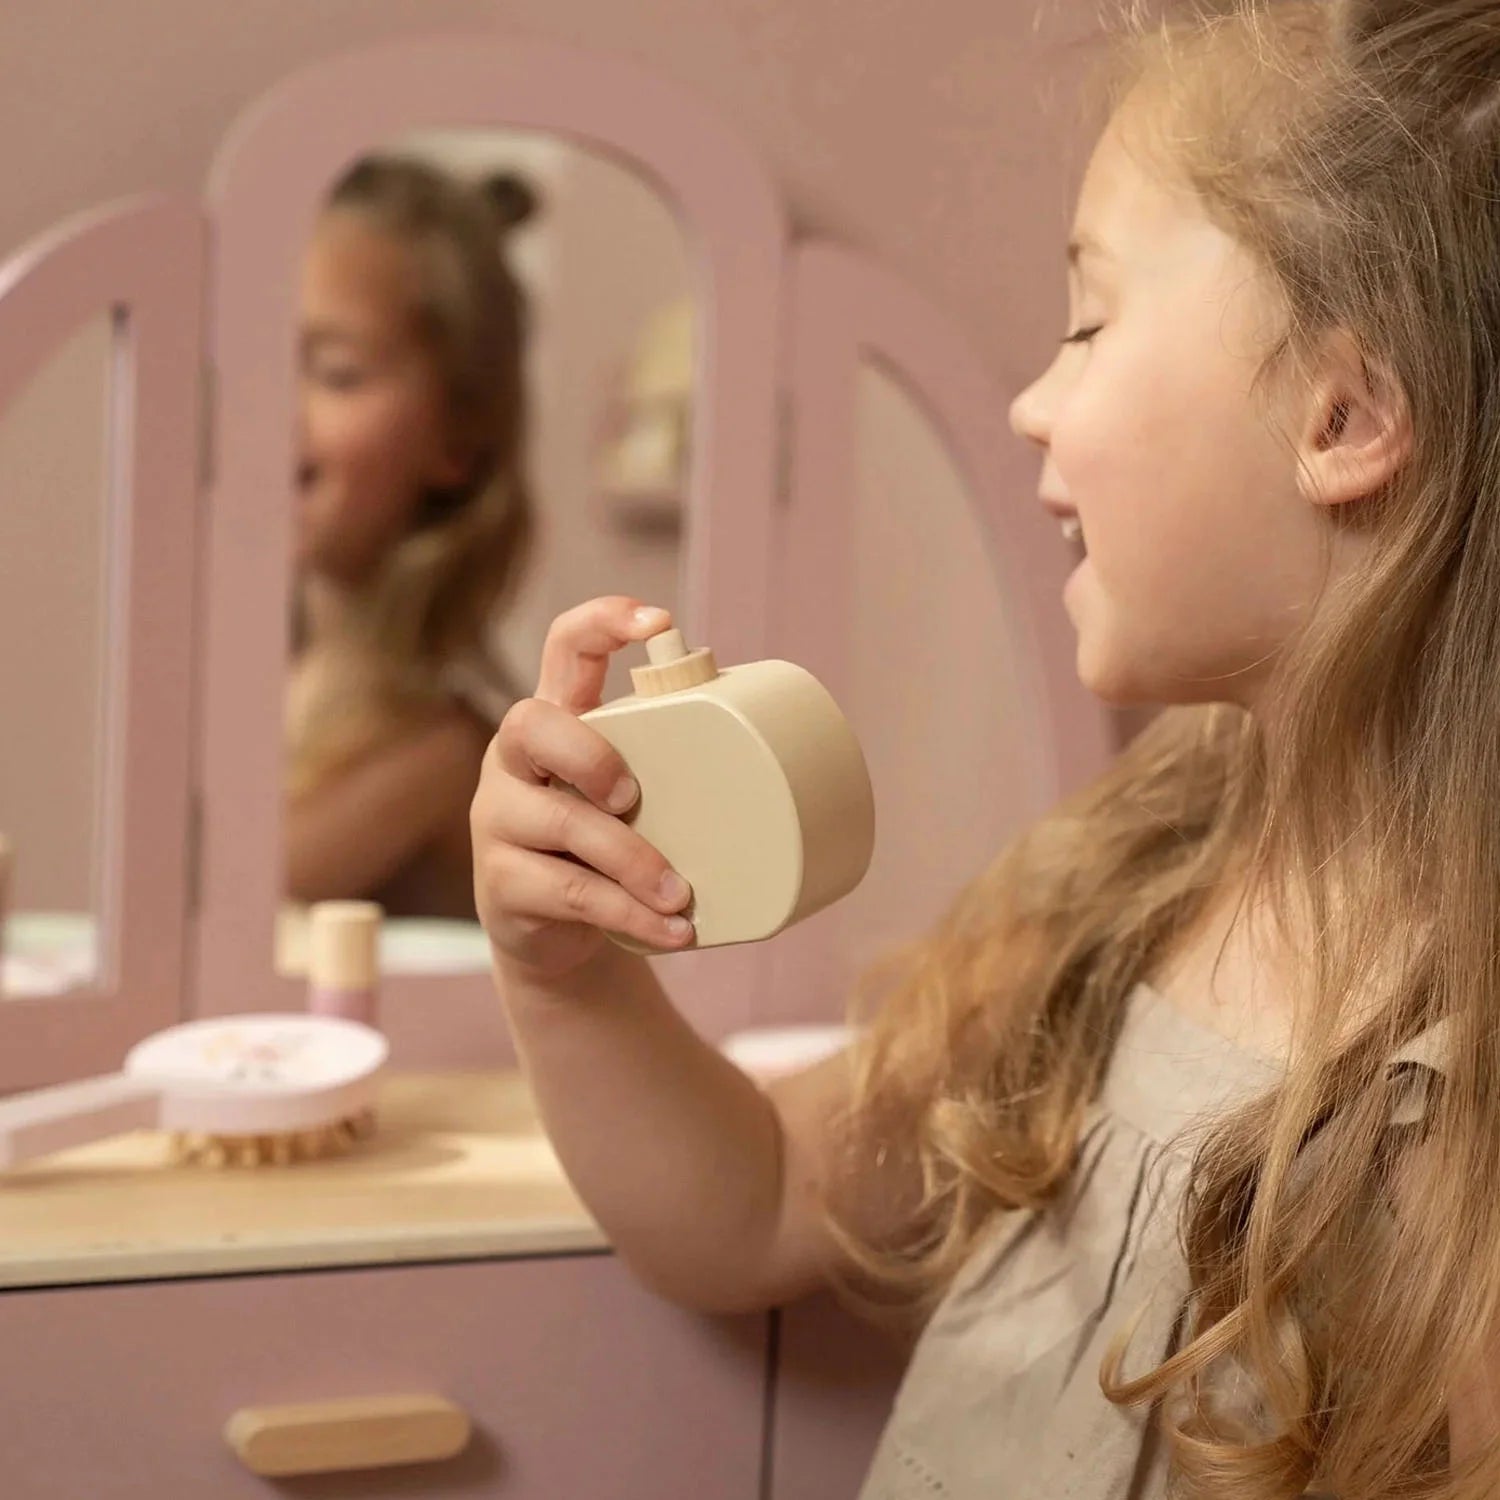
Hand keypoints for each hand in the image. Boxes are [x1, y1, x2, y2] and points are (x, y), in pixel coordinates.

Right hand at [471, 597, 695, 980]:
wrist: (559, 939)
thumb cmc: (610, 847)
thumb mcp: (634, 797)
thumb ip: (673, 767)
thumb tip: (791, 749)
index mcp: (556, 722)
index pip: (563, 647)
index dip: (602, 621)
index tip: (659, 620)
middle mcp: (515, 761)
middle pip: (532, 724)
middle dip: (591, 755)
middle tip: (635, 794)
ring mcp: (500, 820)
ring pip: (560, 823)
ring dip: (631, 858)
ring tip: (681, 894)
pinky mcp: (503, 884)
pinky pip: (568, 894)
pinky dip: (628, 913)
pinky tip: (671, 930)